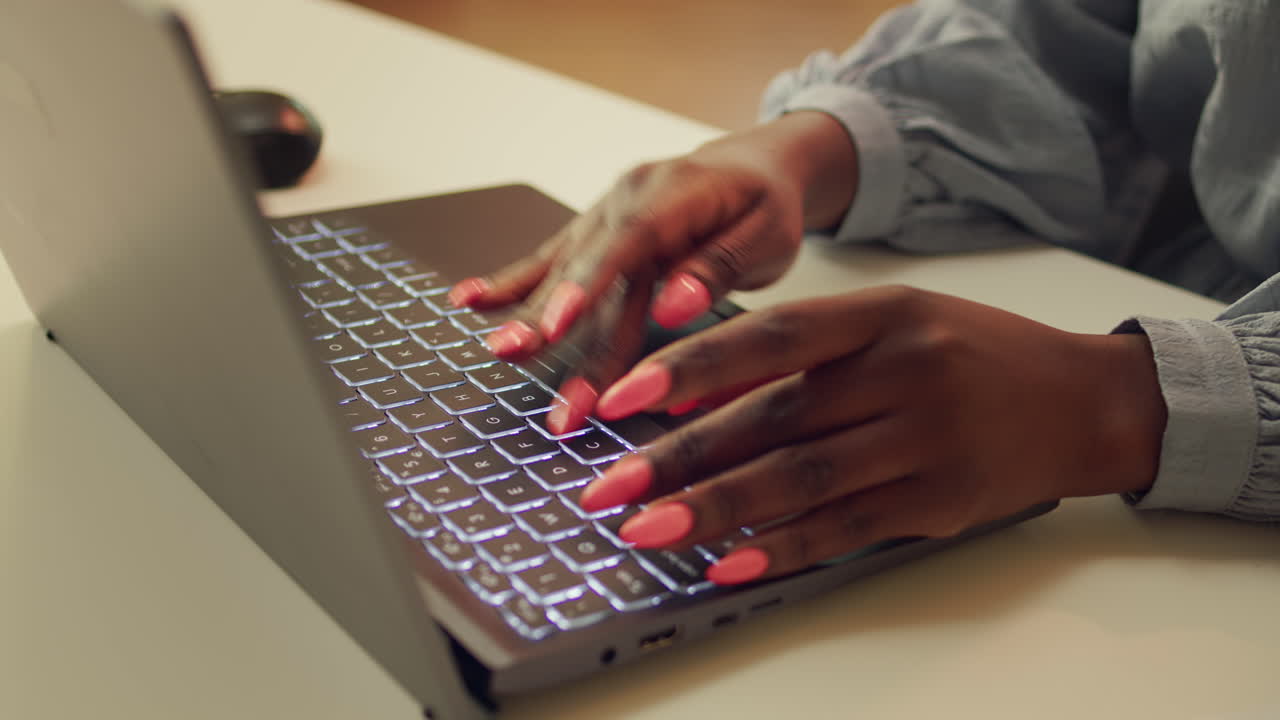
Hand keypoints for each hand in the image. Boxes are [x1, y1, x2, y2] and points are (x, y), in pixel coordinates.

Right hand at [447, 112, 857, 432]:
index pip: (624, 242)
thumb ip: (717, 268)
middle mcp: (628, 200)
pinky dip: (510, 283)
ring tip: (498, 351)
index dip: (586, 284)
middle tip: (517, 360)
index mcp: (673, 192)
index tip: (557, 325)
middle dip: (551, 322)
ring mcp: (605, 216)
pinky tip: (468, 299)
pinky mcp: (594, 235)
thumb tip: (674, 305)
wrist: (757, 168)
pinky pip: (550, 261)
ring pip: (563, 274)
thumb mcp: (767, 234)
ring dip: (530, 316)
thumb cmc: (768, 205)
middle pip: (586, 270)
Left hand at [578, 286, 1166, 584]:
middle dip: (678, 457)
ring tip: (645, 531)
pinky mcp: (940, 501)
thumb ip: (807, 352)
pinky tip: (730, 566)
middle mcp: (905, 373)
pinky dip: (785, 549)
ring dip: (715, 511)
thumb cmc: (972, 353)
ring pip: (801, 479)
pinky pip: (848, 529)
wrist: (1084, 400)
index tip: (621, 398)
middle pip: (772, 419)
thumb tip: (695, 395)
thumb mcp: (896, 322)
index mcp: (884, 314)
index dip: (690, 368)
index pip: (770, 338)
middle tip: (606, 487)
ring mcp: (926, 441)